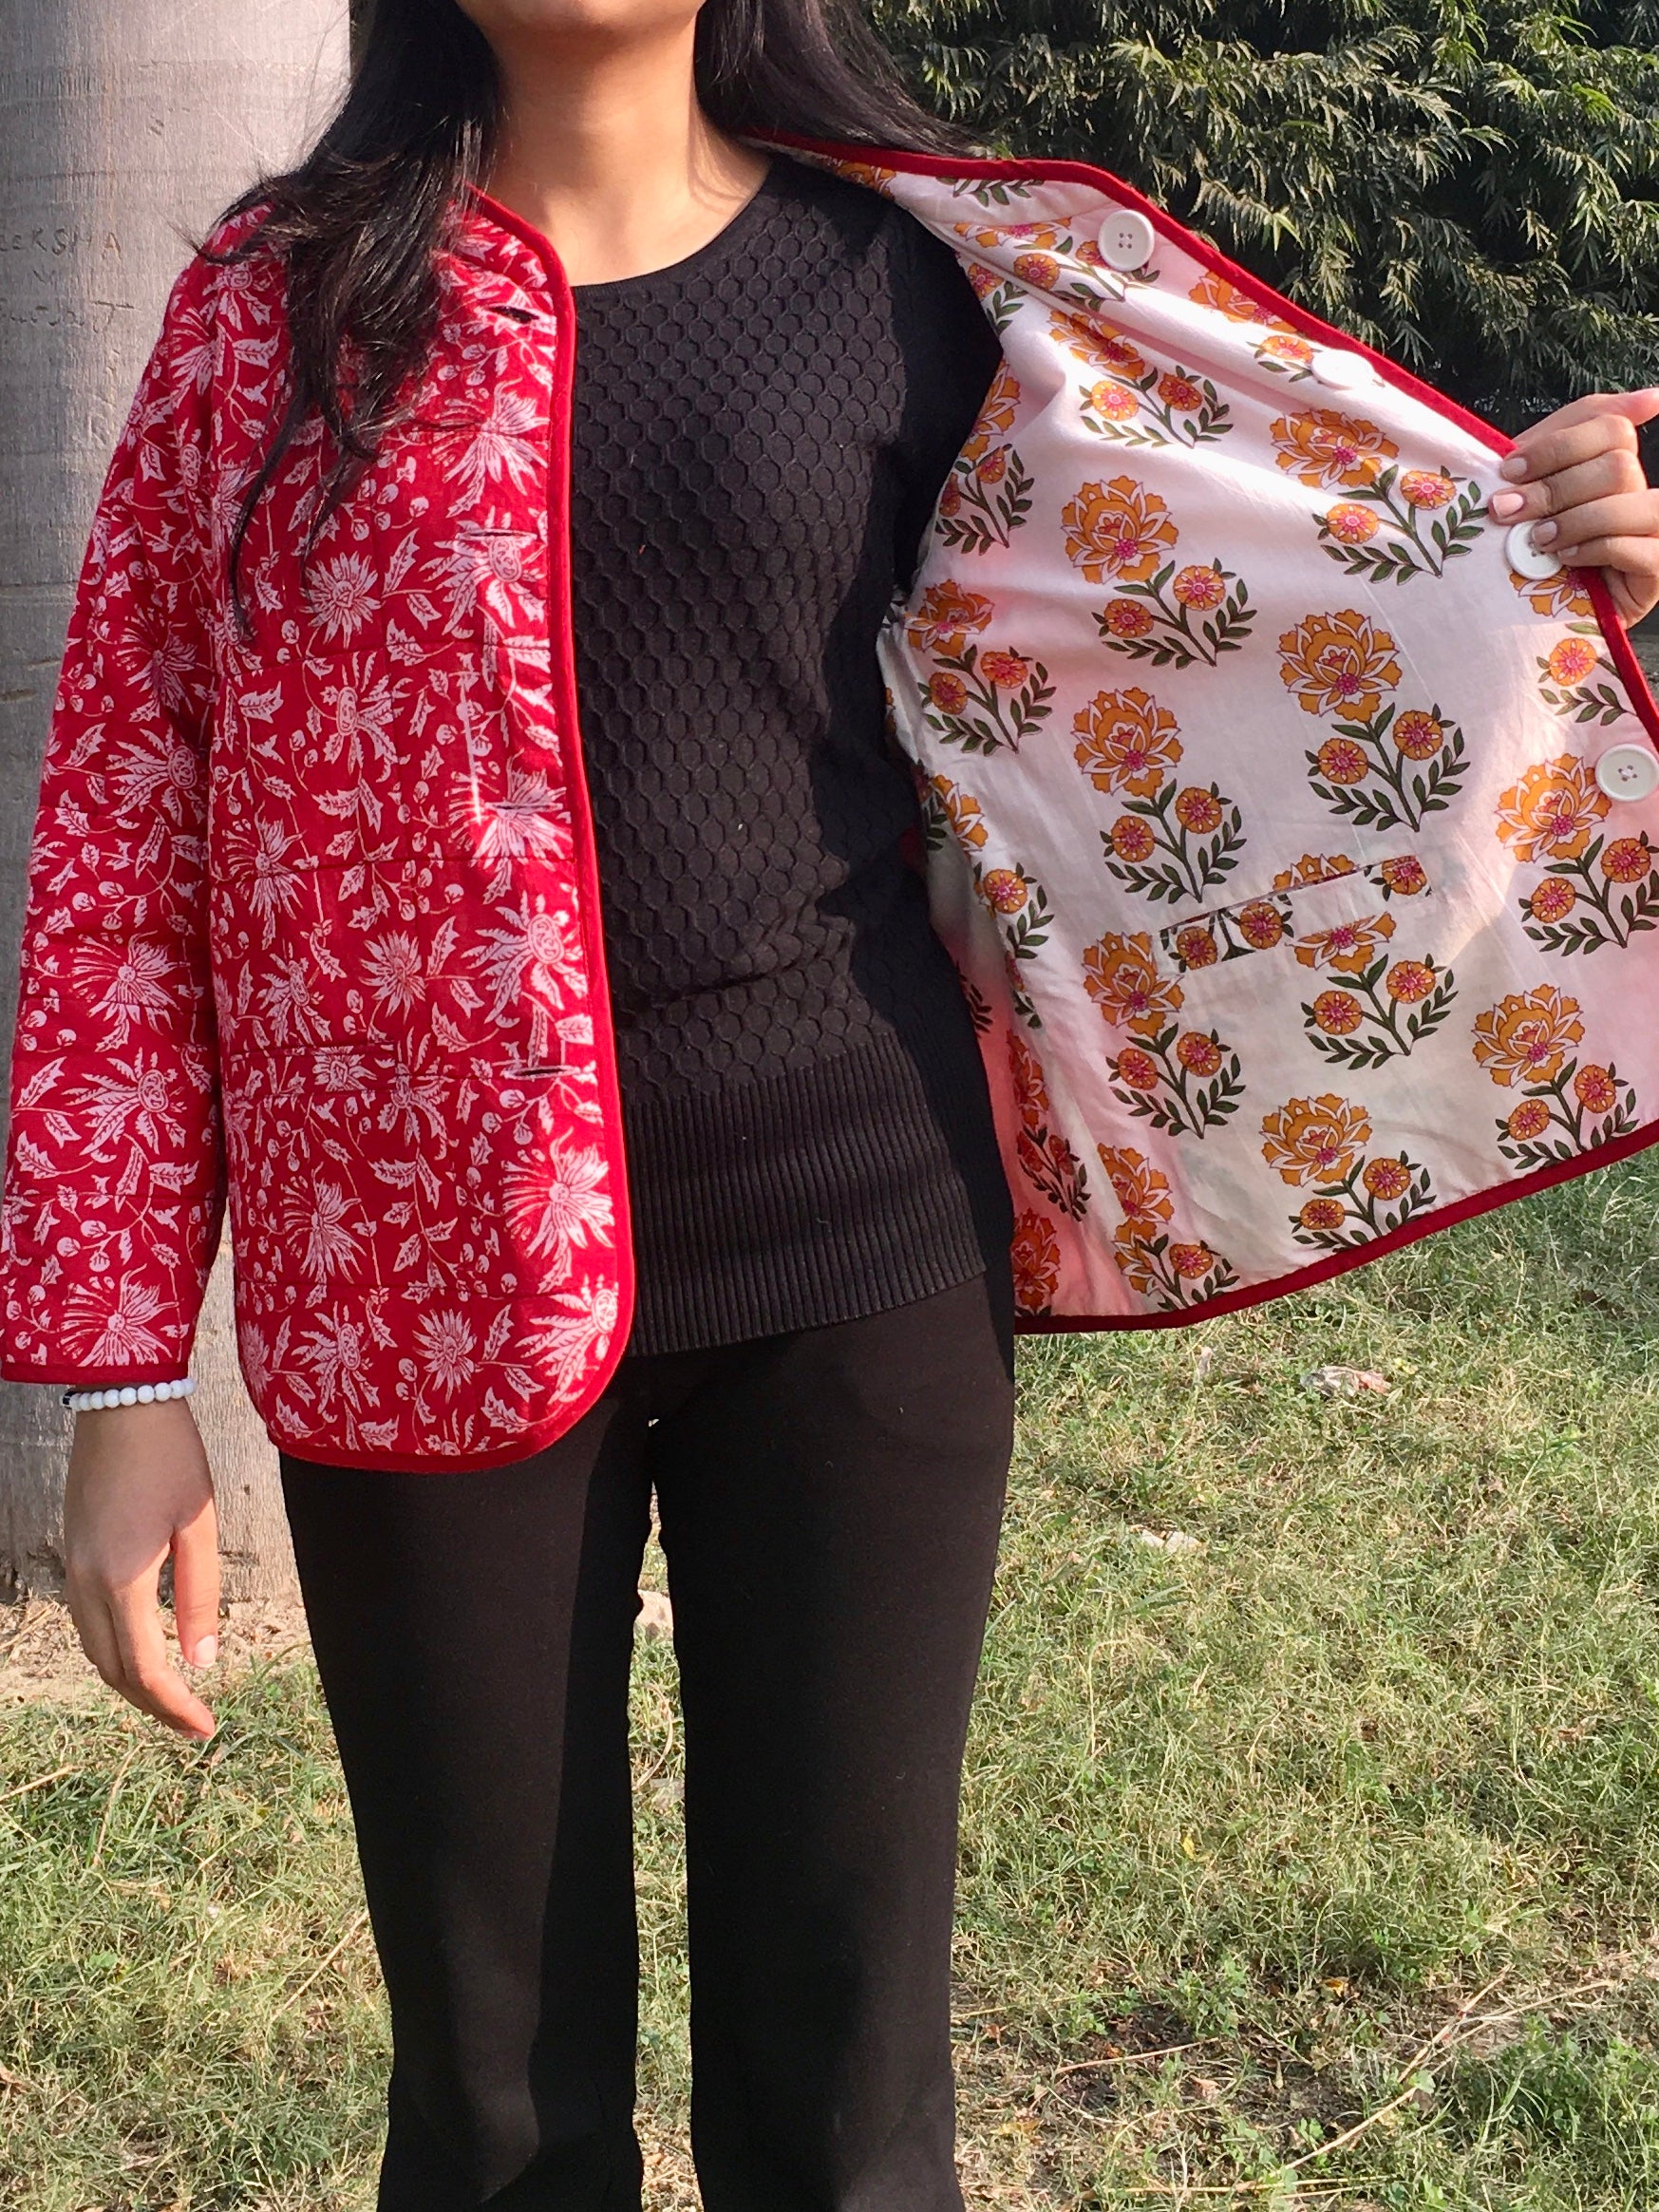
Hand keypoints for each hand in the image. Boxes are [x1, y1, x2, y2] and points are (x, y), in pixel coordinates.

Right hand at [63, 1398, 219, 1739]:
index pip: (145, 1669)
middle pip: (112, 1670)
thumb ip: (200, 1595)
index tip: (205, 1727)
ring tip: (173, 1696)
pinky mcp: (74, 1554)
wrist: (123, 1403)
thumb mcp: (197, 1526)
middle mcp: (86, 1583)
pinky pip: (87, 1622)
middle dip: (152, 1704)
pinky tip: (142, 1650)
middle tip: (192, 1722)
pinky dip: (114, 1649)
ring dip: (130, 1680)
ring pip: (94, 1649)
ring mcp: (73, 1569)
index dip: (175, 1706)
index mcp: (121, 1580)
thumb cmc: (170, 1458)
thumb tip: (203, 1659)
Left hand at [1486, 388, 1658, 627]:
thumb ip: (1571, 433)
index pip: (1608, 426)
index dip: (1556, 445)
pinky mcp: (1657, 569)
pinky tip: (1565, 560)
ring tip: (1538, 540)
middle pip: (1616, 463)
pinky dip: (1593, 550)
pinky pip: (1636, 547)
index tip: (1509, 469)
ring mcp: (1655, 530)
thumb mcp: (1540, 483)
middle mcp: (1643, 490)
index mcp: (1616, 462)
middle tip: (1509, 511)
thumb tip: (1653, 397)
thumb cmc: (1533, 544)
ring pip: (1629, 499)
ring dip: (1573, 519)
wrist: (1529, 611)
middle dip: (1554, 488)